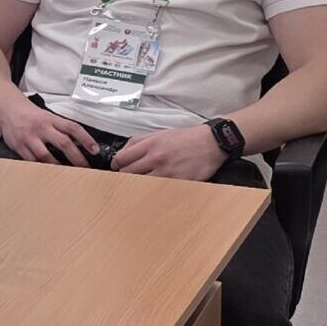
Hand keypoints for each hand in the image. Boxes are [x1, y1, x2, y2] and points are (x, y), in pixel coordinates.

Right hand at [0, 99, 97, 166]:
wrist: (8, 108)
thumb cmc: (30, 115)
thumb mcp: (47, 116)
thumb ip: (60, 128)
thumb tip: (79, 144)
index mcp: (51, 119)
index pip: (73, 128)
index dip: (86, 139)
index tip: (95, 150)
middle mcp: (41, 127)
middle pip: (63, 143)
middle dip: (76, 158)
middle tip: (85, 168)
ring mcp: (29, 137)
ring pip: (46, 155)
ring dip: (58, 166)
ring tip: (67, 175)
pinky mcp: (18, 146)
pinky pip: (31, 161)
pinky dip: (40, 167)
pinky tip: (47, 172)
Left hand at [112, 125, 226, 180]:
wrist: (211, 143)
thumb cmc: (186, 138)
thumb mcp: (160, 134)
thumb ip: (139, 142)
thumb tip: (123, 152)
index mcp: (150, 144)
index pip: (122, 158)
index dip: (116, 164)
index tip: (116, 167)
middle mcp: (156, 158)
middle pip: (128, 173)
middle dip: (123, 176)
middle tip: (125, 178)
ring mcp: (167, 172)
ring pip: (141, 184)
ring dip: (137, 185)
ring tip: (139, 184)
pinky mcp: (178, 183)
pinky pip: (158, 190)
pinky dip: (153, 191)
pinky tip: (154, 189)